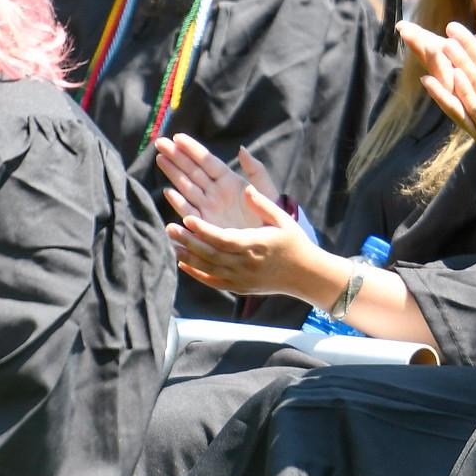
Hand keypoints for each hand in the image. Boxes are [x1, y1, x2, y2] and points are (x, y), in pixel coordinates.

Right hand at [155, 133, 275, 230]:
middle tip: (160, 142)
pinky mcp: (204, 224)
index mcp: (229, 180)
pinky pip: (189, 210)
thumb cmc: (270, 214)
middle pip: (192, 171)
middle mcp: (215, 191)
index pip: (207, 161)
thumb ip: (255, 170)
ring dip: (173, 173)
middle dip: (176, 156)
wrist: (268, 242)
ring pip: (186, 186)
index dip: (192, 149)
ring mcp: (208, 207)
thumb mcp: (266, 191)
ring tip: (160, 158)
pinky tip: (169, 191)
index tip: (177, 137)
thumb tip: (242, 149)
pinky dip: (178, 202)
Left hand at [169, 183, 320, 295]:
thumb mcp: (283, 219)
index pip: (224, 238)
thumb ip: (263, 204)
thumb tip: (245, 188)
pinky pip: (212, 281)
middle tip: (170, 227)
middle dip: (189, 240)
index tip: (188, 218)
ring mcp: (241, 278)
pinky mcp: (239, 287)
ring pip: (208, 268)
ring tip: (172, 242)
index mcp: (256, 245)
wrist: (305, 275)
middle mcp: (246, 264)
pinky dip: (196, 273)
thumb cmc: (294, 243)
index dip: (204, 230)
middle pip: (211, 253)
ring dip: (188, 255)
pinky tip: (183, 262)